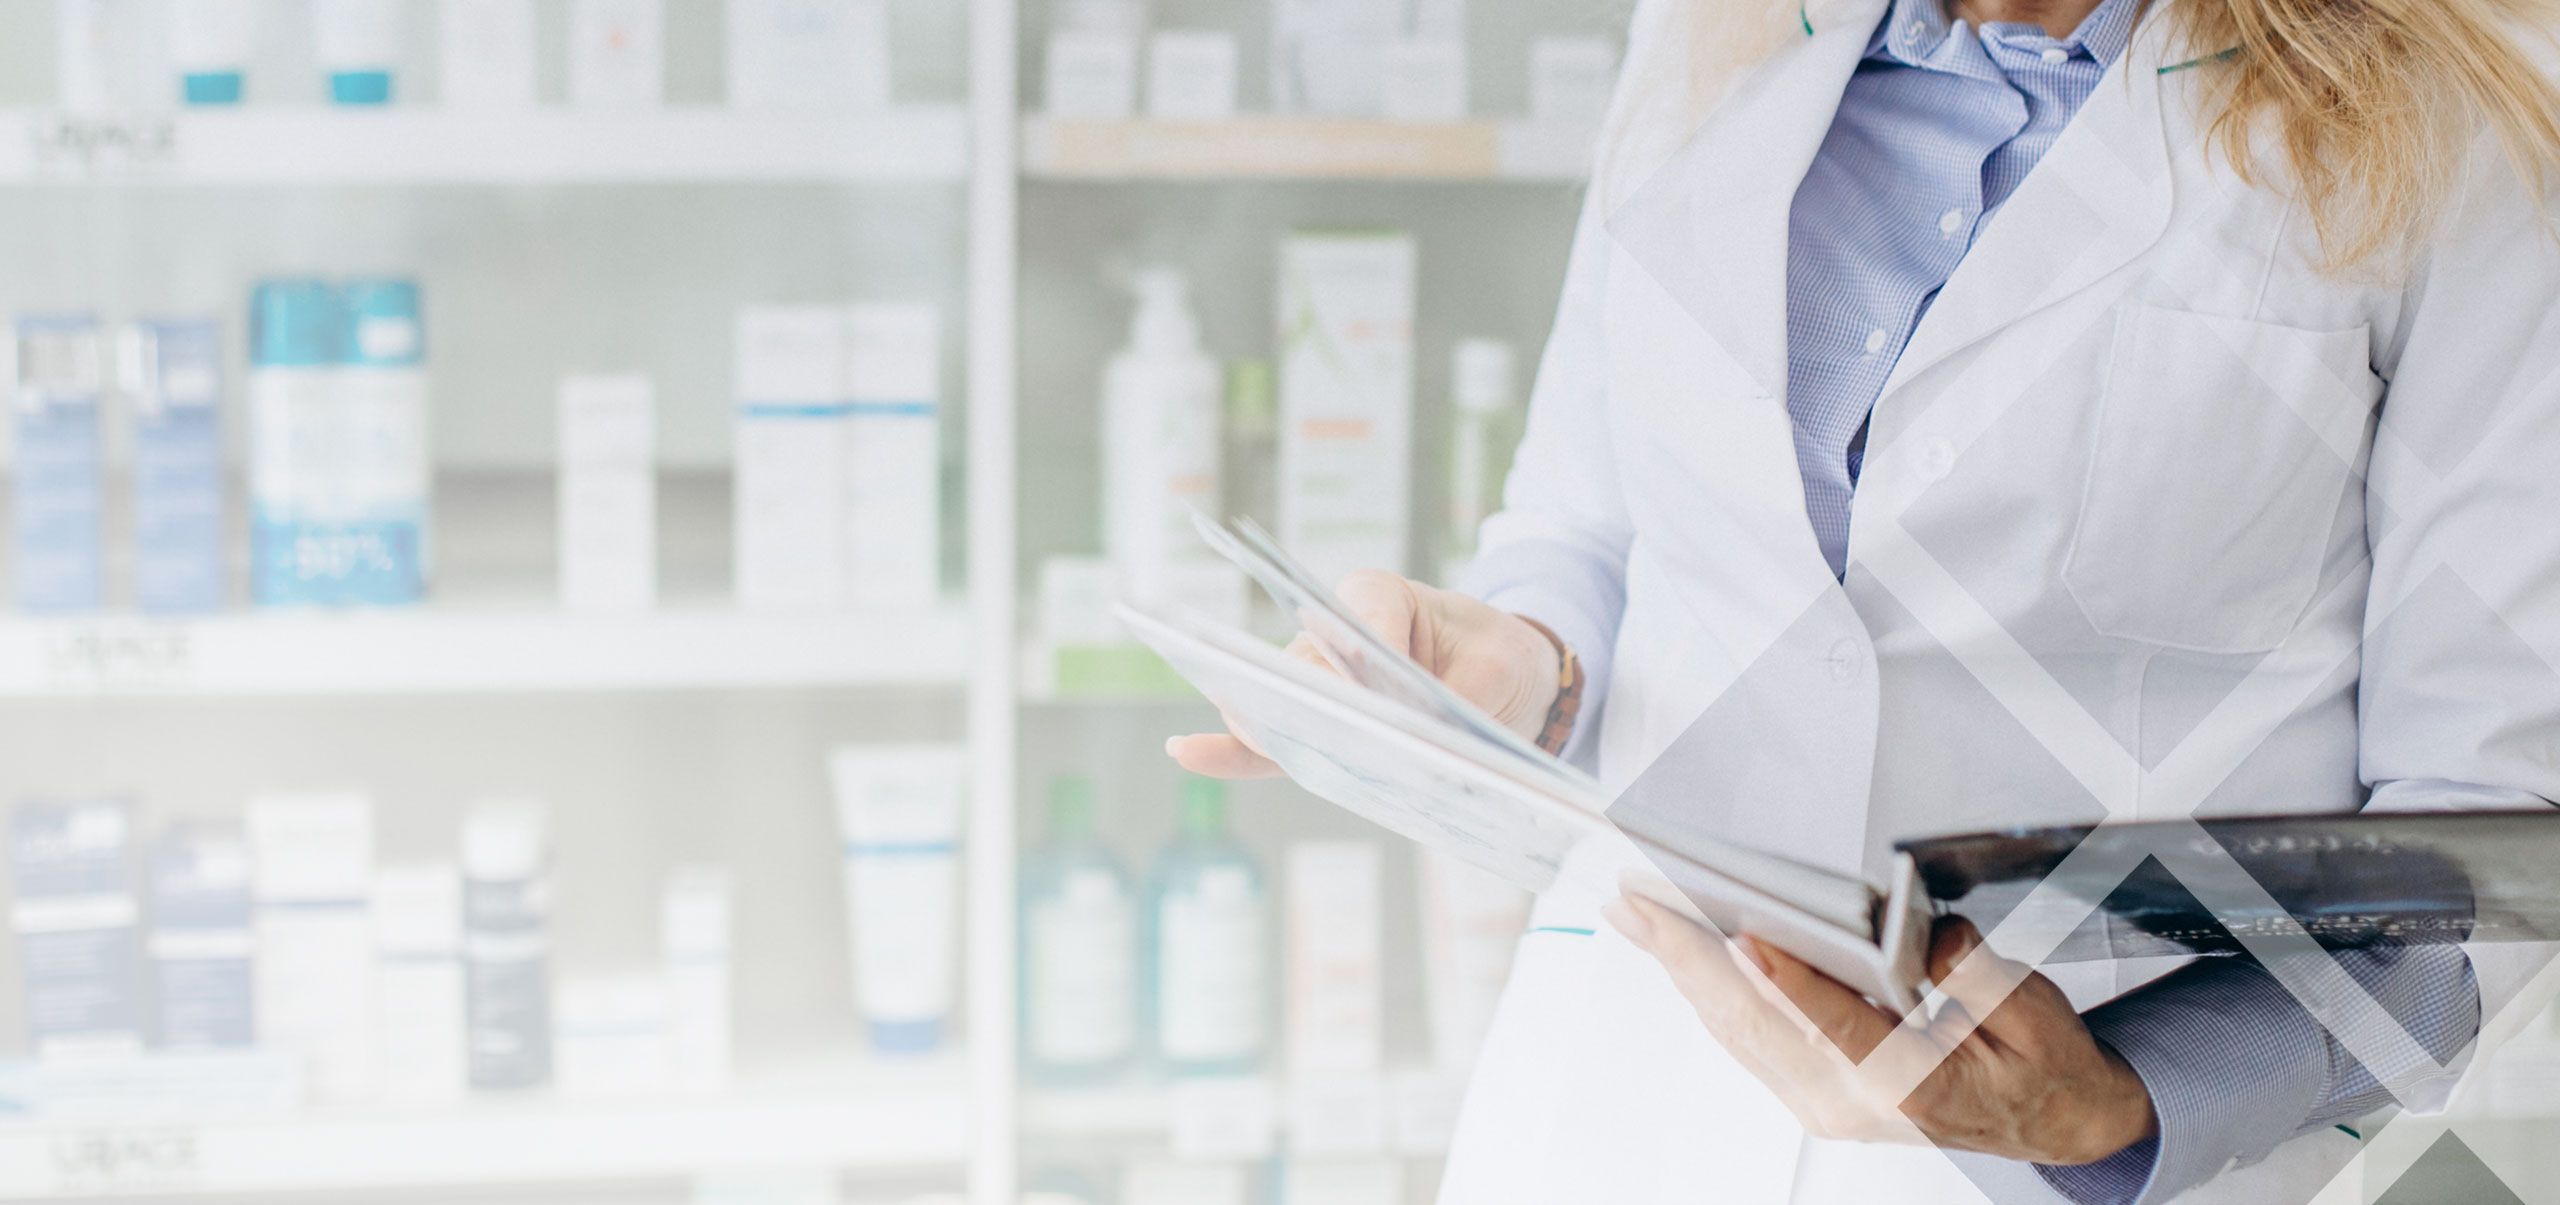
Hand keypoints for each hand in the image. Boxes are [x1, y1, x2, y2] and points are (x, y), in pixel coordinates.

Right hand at [1166, 569, 1563, 778]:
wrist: (1505, 680)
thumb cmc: (1497, 657)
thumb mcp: (1500, 666)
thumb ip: (1459, 698)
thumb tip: (1417, 741)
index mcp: (1380, 595)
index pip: (1358, 615)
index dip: (1360, 650)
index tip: (1370, 683)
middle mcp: (1333, 631)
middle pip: (1304, 663)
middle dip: (1306, 695)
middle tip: (1309, 723)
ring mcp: (1318, 678)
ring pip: (1282, 700)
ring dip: (1274, 725)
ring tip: (1256, 737)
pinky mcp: (1317, 723)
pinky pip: (1272, 740)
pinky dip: (1236, 751)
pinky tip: (1189, 752)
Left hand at [1602, 895, 2159, 1166]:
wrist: (2055, 1123)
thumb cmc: (2041, 1065)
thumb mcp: (2030, 1008)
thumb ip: (1972, 970)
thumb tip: (1920, 933)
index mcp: (1911, 1084)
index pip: (1836, 1025)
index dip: (1788, 979)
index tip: (1743, 934)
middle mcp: (1853, 1103)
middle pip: (1754, 1023)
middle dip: (1686, 956)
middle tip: (1636, 904)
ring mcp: (1825, 1105)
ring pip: (1736, 1031)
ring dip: (1681, 969)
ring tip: (1636, 916)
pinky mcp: (1814, 1095)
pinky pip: (1746, 1039)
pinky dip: (1706, 991)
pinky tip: (1679, 954)